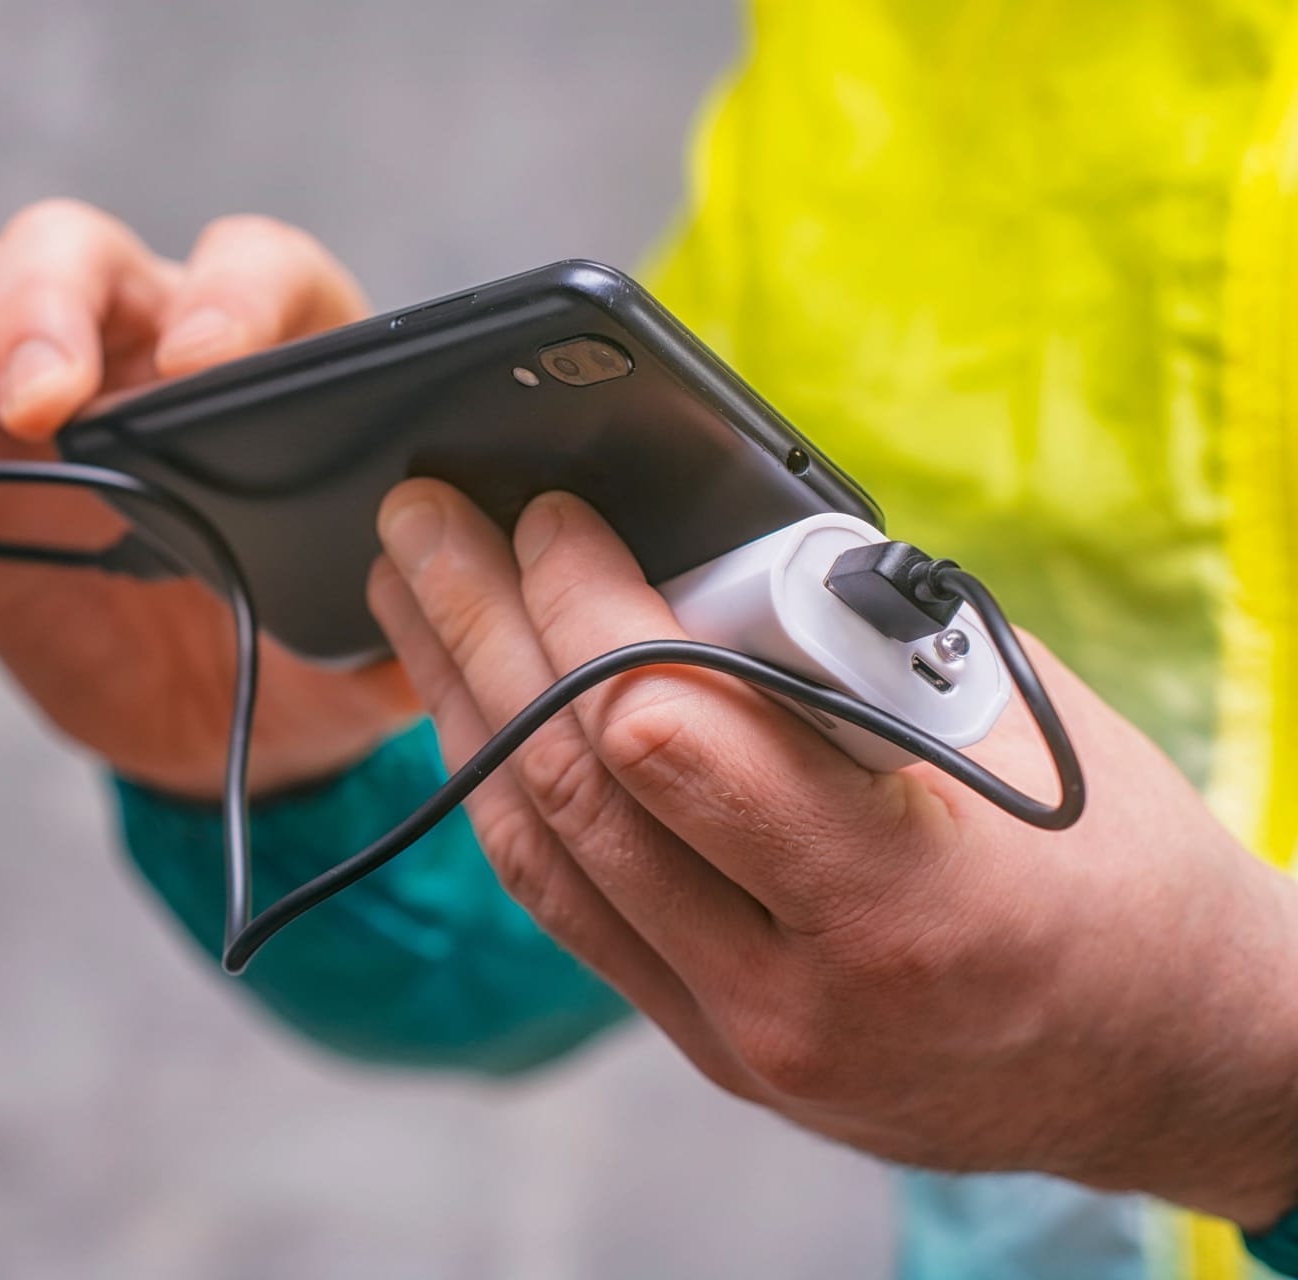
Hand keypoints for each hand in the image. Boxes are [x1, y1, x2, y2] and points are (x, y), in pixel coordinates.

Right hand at [0, 201, 416, 796]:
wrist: (227, 729)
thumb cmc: (316, 654)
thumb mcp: (375, 646)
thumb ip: (404, 618)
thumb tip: (441, 603)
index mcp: (273, 359)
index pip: (252, 270)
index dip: (231, 298)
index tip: (206, 367)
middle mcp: (146, 347)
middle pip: (80, 255)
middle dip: (52, 308)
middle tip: (47, 403)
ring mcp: (37, 400)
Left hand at [369, 480, 1297, 1228]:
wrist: (1173, 1061)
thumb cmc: (1121, 872)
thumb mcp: (1014, 734)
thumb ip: (848, 657)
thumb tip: (685, 551)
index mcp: (896, 897)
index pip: (664, 736)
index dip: (583, 607)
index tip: (548, 514)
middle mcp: (795, 992)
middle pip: (575, 790)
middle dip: (478, 631)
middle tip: (420, 522)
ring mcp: (742, 1037)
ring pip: (545, 860)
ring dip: (462, 709)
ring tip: (410, 601)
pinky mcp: (716, 1047)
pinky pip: (573, 911)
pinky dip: (512, 798)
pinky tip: (470, 710)